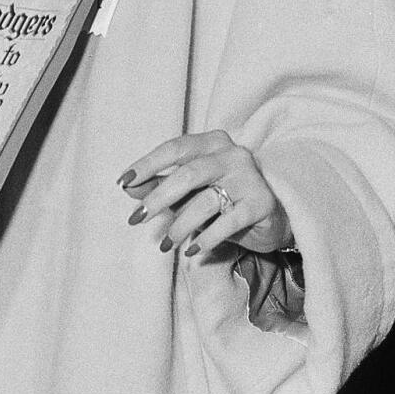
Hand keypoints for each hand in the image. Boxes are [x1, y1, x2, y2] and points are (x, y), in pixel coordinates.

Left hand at [121, 131, 290, 259]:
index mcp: (212, 143)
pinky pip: (227, 223)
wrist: (271, 218)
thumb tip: (128, 186)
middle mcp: (233, 154)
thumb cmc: (223, 199)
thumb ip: (159, 185)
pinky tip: (193, 250)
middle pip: (188, 174)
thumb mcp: (189, 191)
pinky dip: (206, 238)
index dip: (147, 164)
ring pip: (206, 201)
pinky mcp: (261, 203)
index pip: (175, 148)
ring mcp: (249, 178)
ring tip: (167, 243)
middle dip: (158, 198)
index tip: (124, 182)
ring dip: (180, 225)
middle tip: (138, 219)